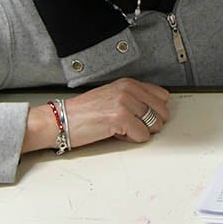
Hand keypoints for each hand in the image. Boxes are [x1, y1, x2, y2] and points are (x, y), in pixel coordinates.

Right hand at [22, 78, 170, 152]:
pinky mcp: (120, 118)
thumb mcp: (113, 96)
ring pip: (154, 125)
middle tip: (130, 125)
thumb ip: (135, 98)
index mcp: (129, 83)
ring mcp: (125, 103)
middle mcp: (129, 90)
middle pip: (163, 112)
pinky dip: (130, 139)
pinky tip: (114, 133)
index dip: (155, 111)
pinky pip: (142, 136)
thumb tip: (157, 110)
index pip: (163, 96)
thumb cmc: (83, 112)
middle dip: (150, 124)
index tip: (142, 117)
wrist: (59, 121)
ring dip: (139, 132)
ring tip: (120, 128)